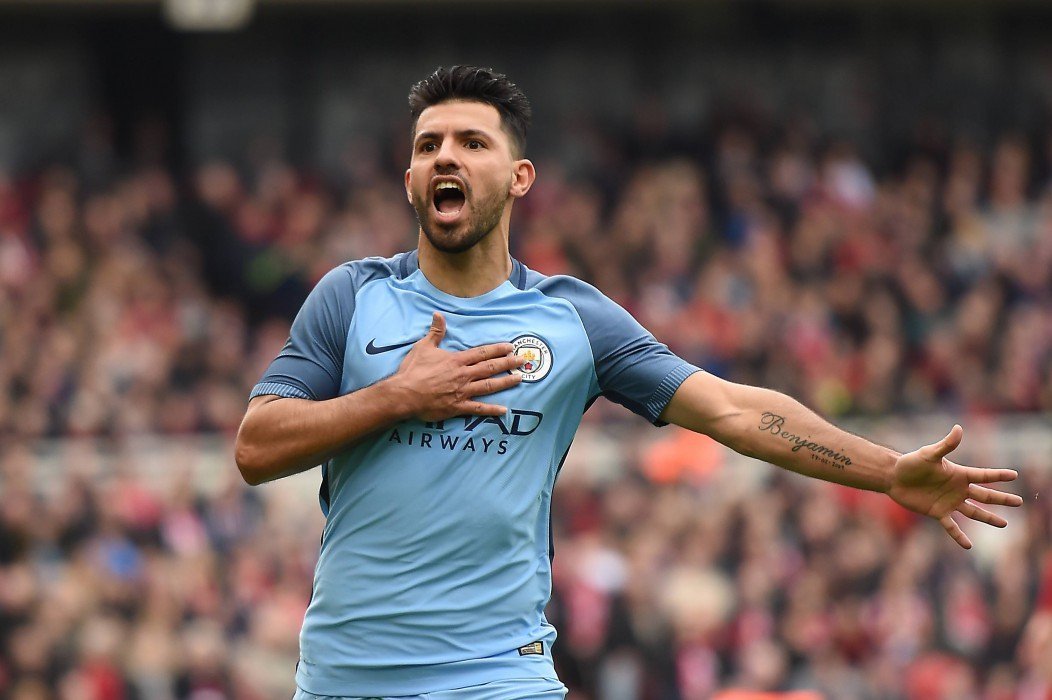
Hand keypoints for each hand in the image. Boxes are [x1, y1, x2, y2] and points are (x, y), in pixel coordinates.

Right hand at [391, 312, 524, 421]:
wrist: (404, 394)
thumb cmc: (413, 370)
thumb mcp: (424, 347)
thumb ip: (435, 332)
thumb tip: (439, 314)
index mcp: (457, 361)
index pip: (482, 353)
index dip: (498, 349)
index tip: (510, 347)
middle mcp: (464, 375)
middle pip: (490, 368)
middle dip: (508, 363)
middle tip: (522, 361)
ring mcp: (463, 392)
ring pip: (489, 386)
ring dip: (506, 382)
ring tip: (519, 379)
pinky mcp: (458, 407)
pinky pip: (478, 408)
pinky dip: (492, 410)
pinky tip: (504, 410)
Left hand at [887, 424, 1022, 547]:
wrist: (894, 477)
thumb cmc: (911, 463)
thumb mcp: (929, 454)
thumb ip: (946, 445)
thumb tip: (959, 428)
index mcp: (959, 474)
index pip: (984, 476)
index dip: (999, 475)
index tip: (1015, 475)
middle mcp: (957, 489)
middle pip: (985, 495)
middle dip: (1002, 499)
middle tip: (1019, 502)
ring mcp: (949, 502)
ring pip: (974, 512)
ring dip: (989, 518)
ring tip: (1004, 524)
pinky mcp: (938, 513)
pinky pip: (952, 527)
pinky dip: (959, 536)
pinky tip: (969, 546)